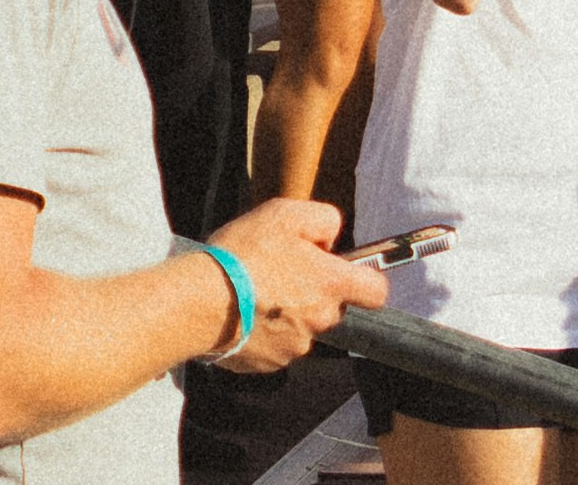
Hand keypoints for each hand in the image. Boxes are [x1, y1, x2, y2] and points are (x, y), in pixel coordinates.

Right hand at [199, 199, 384, 374]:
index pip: (376, 292)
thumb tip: (331, 238)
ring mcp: (296, 347)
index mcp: (330, 284)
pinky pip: (275, 345)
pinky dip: (263, 331)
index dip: (366, 280)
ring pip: (301, 327)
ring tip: (253, 292)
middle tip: (280, 272)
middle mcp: (321, 320)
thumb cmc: (243, 255)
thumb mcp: (285, 213)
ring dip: (286, 312)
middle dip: (312, 292)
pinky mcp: (271, 363)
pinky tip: (242, 313)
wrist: (201, 301)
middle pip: (331, 308)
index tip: (347, 271)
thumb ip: (323, 220)